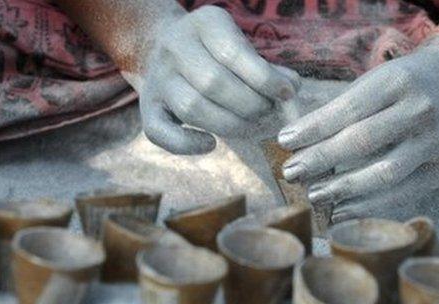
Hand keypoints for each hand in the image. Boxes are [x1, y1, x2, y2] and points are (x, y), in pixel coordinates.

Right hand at [138, 6, 299, 153]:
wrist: (162, 45)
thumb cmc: (216, 52)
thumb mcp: (240, 45)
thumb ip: (266, 67)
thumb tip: (291, 90)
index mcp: (203, 24)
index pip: (234, 53)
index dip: (264, 78)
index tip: (287, 93)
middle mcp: (175, 47)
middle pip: (214, 83)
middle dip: (250, 105)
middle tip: (268, 113)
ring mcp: (158, 78)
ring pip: (191, 108)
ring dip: (230, 125)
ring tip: (251, 126)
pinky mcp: (147, 107)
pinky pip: (159, 132)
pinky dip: (186, 144)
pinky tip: (211, 144)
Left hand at [277, 36, 438, 221]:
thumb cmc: (398, 86)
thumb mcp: (372, 82)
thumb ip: (338, 110)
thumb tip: (294, 143)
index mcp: (397, 82)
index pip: (348, 110)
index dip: (314, 128)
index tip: (284, 142)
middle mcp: (421, 111)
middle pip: (364, 141)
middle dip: (322, 160)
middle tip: (291, 172)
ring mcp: (435, 143)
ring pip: (384, 173)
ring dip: (344, 188)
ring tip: (314, 195)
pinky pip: (402, 195)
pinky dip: (368, 206)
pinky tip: (341, 210)